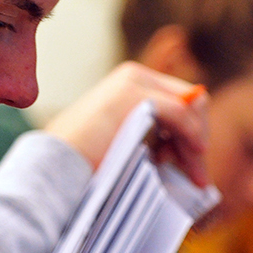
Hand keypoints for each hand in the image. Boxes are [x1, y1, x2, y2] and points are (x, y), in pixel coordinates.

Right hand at [44, 61, 208, 186]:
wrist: (55, 169)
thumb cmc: (84, 165)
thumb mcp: (123, 144)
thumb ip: (151, 137)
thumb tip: (190, 150)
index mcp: (128, 84)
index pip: (179, 100)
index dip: (189, 133)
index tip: (185, 165)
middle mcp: (133, 76)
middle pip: (189, 101)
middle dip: (197, 138)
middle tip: (197, 174)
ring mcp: (134, 83)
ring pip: (189, 107)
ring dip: (196, 143)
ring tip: (195, 176)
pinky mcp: (135, 96)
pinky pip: (181, 113)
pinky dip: (192, 137)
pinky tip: (195, 158)